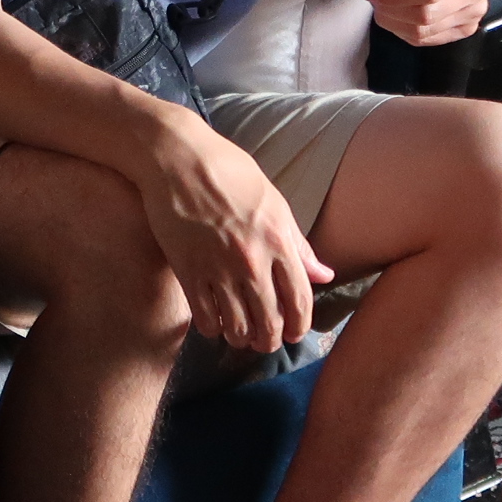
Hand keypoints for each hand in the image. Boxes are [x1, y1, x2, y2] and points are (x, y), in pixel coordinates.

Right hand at [139, 118, 334, 353]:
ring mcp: (218, 268)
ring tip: (241, 337)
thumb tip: (324, 274)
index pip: (299, 300)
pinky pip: (205, 316)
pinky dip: (212, 328)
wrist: (177, 158)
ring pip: (237, 326)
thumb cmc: (229, 172)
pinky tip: (214, 324)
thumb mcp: (274, 202)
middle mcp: (252, 261)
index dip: (299, 325)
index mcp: (279, 241)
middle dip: (270, 340)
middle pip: (269, 321)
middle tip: (266, 342)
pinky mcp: (187, 271)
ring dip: (241, 339)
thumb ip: (298, 243)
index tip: (295, 335)